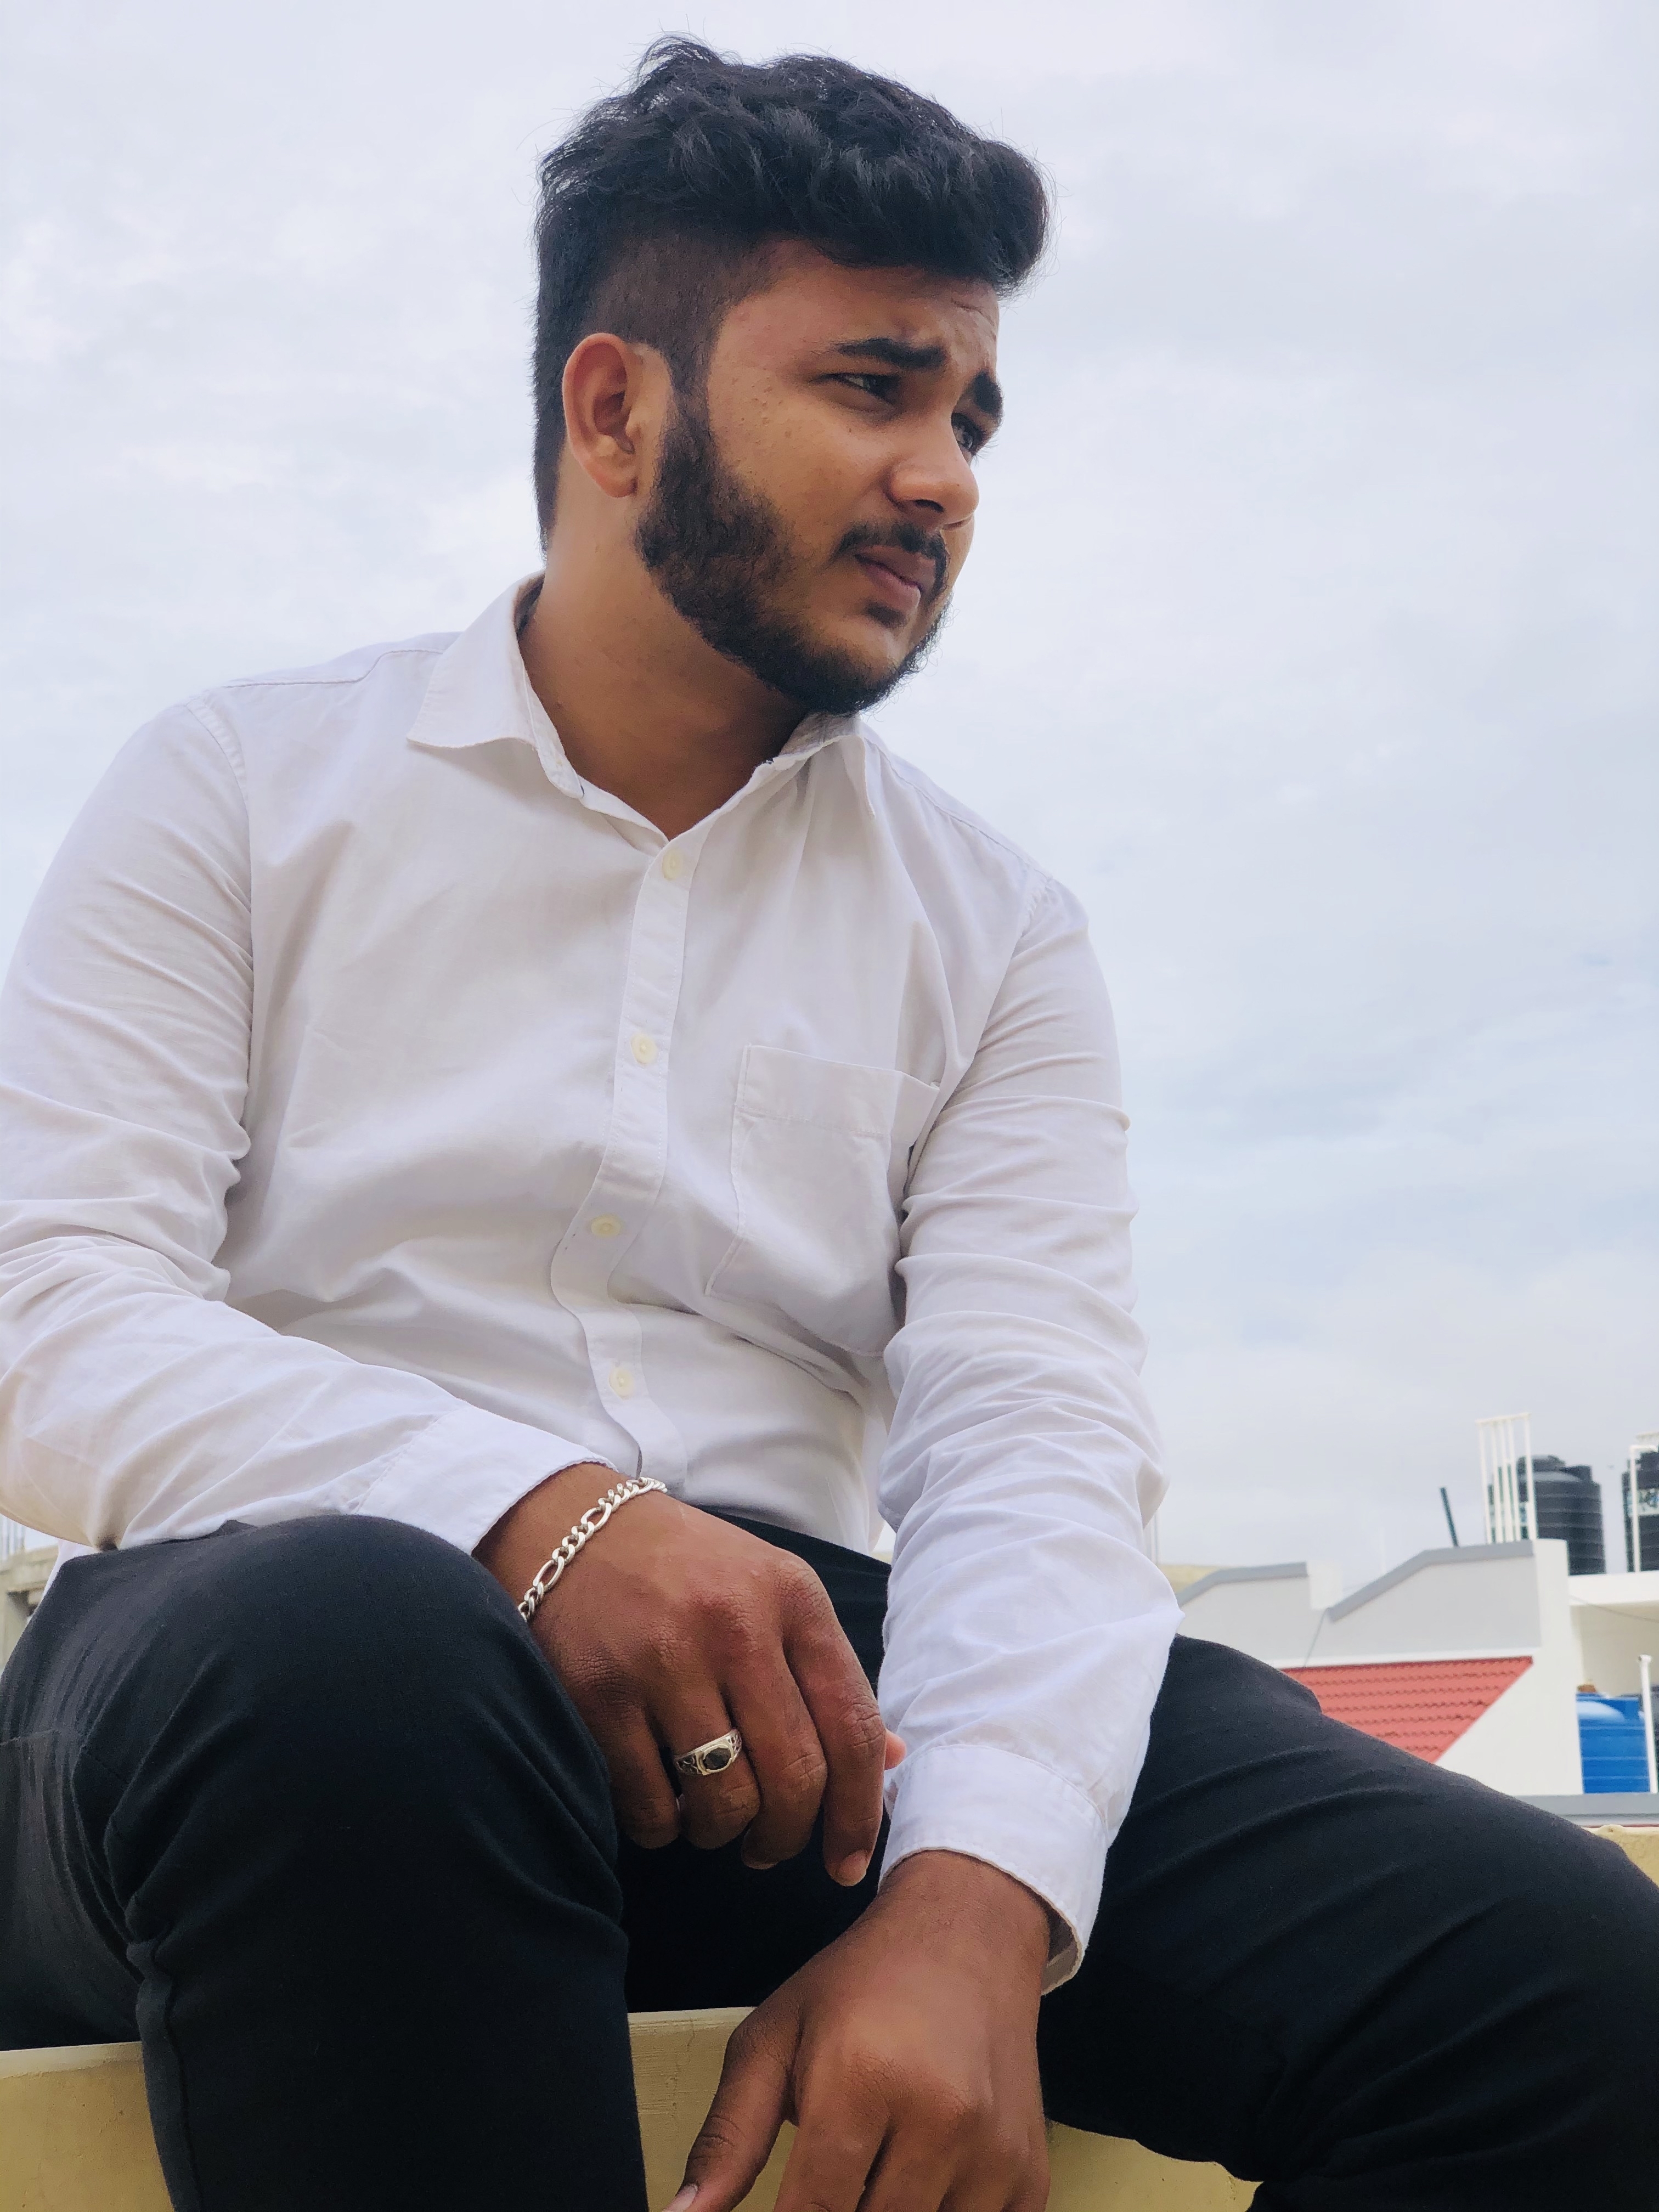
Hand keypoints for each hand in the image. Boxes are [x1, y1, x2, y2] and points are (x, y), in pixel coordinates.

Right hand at [476, 1464, 900, 1874]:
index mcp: (793, 1599)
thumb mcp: (775, 1594)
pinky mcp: (601, 1692)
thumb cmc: (691, 1571)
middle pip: (795, 1776)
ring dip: (723, 1833)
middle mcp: (736, 1625)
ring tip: (712, 1819)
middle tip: (770, 1847)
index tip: (849, 1861)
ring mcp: (665, 1659)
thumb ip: (829, 1675)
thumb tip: (892, 1761)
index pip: (854, 1727)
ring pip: (725, 1800)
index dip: (860, 1811)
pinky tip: (664, 1803)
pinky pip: (650, 1804)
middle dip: (788, 1836)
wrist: (575, 1530)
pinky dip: (663, 1826)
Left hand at [673, 1850, 1052, 2211]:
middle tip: (830, 2176)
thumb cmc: (863, 1983)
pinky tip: (922, 2182)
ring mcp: (994, 2152)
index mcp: (861, 2078)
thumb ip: (726, 2136)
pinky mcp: (1032, 2174)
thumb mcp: (775, 2036)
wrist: (969, 1933)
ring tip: (872, 2170)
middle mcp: (939, 2118)